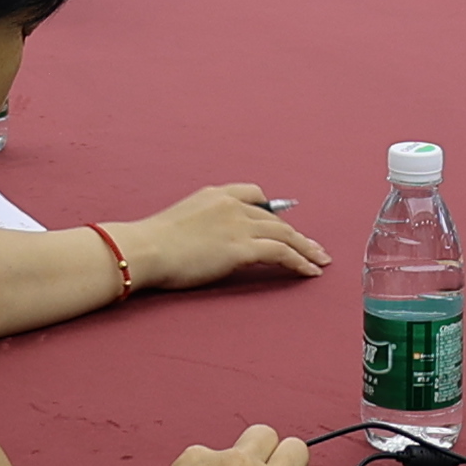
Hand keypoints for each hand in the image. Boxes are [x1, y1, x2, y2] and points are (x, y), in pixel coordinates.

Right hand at [115, 185, 328, 292]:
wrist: (145, 249)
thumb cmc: (152, 243)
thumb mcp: (179, 220)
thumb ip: (201, 223)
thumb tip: (209, 240)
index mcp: (215, 194)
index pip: (254, 193)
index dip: (272, 210)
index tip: (283, 222)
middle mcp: (232, 205)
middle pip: (275, 218)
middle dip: (297, 234)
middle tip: (313, 247)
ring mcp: (238, 225)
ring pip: (285, 235)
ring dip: (306, 249)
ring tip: (320, 261)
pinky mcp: (241, 248)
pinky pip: (281, 253)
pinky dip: (300, 262)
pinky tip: (310, 271)